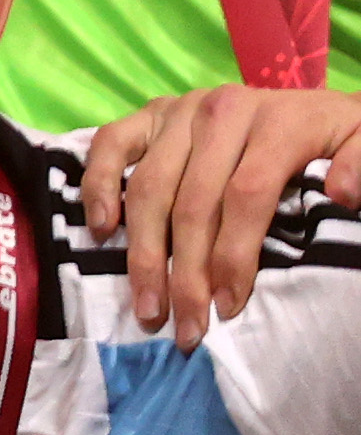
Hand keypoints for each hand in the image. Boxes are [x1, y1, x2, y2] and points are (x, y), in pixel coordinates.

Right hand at [80, 87, 360, 340]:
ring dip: (140, 252)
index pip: (245, 195)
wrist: (316, 108)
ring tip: (146, 305)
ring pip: (147, 186)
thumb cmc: (338, 142)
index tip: (228, 307)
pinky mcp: (150, 113)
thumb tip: (342, 192)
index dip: (233, 255)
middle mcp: (220, 110)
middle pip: (191, 201)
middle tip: (184, 327)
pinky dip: (98, 185)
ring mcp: (179, 110)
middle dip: (184, 272)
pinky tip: (102, 229)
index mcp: (276, 120)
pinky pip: (110, 145)